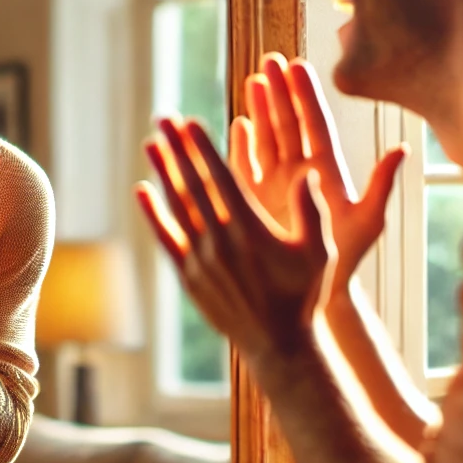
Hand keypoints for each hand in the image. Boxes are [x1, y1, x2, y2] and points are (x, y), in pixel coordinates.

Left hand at [136, 117, 332, 366]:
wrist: (278, 344)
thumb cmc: (304, 295)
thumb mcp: (319, 252)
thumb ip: (312, 211)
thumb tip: (309, 172)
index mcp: (250, 230)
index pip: (220, 179)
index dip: (203, 148)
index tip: (190, 122)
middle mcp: (219, 242)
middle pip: (192, 185)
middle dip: (177, 149)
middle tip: (163, 118)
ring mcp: (200, 260)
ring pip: (175, 208)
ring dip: (162, 173)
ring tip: (151, 143)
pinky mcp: (189, 277)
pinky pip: (166, 239)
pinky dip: (153, 214)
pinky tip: (143, 190)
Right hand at [230, 53, 405, 295]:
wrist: (317, 289)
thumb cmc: (346, 260)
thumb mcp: (368, 222)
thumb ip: (381, 186)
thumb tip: (403, 149)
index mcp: (326, 171)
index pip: (315, 124)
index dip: (306, 95)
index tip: (297, 65)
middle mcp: (301, 172)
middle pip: (289, 123)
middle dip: (280, 91)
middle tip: (271, 60)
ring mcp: (277, 184)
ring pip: (267, 138)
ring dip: (261, 110)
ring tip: (253, 80)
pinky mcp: (256, 201)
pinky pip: (247, 166)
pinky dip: (242, 146)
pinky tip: (238, 124)